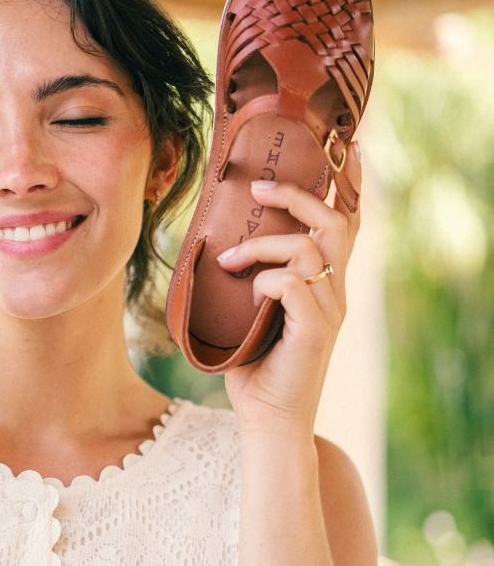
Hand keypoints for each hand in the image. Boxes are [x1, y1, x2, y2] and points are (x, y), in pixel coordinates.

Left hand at [216, 142, 362, 434]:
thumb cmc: (254, 364)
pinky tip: (249, 297)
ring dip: (261, 246)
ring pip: (306, 249)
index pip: (347, 223)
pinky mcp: (316, 330)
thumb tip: (216, 242)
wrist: (267, 418)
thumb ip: (251, 276)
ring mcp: (329, 309)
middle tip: (259, 191)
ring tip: (229, 260)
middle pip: (334, 224)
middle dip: (296, 198)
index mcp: (325, 282)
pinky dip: (264, 282)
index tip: (345, 147)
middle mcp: (335, 290)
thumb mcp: (250, 310)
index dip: (349, 185)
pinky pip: (291, 284)